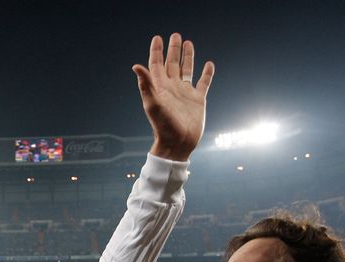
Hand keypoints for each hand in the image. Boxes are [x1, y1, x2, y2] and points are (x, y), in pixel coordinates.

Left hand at [133, 33, 214, 160]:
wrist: (178, 144)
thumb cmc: (163, 126)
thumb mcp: (153, 104)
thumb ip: (146, 85)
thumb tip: (136, 66)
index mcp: (160, 87)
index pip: (156, 64)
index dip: (156, 51)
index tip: (157, 38)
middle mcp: (172, 88)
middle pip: (172, 64)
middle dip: (173, 50)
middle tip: (175, 35)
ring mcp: (185, 93)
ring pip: (187, 70)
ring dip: (188, 57)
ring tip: (188, 43)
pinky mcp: (198, 100)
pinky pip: (203, 83)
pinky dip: (206, 73)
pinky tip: (208, 64)